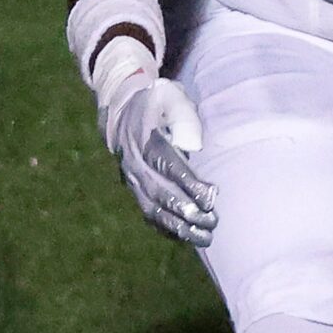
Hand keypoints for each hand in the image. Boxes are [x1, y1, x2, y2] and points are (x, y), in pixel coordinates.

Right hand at [93, 41, 216, 245]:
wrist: (120, 111)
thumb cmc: (156, 102)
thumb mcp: (168, 95)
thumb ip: (182, 114)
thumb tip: (193, 146)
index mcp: (144, 140)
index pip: (166, 166)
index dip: (188, 184)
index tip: (211, 197)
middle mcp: (134, 164)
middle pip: (158, 193)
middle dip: (186, 210)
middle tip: (212, 221)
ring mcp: (132, 180)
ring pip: (152, 209)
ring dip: (178, 227)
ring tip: (206, 237)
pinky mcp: (135, 190)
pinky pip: (148, 214)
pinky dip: (167, 229)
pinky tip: (188, 238)